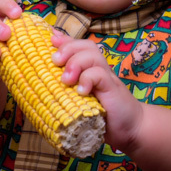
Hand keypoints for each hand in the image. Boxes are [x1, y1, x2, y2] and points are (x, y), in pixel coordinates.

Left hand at [52, 31, 142, 148]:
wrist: (129, 130)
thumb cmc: (100, 117)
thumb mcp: (77, 101)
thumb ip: (64, 89)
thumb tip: (41, 80)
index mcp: (89, 70)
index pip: (77, 46)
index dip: (63, 40)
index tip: (49, 40)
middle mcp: (98, 69)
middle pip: (84, 46)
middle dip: (67, 48)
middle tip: (54, 62)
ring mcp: (107, 77)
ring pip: (92, 55)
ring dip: (76, 63)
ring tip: (66, 80)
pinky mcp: (113, 89)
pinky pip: (100, 74)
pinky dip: (88, 79)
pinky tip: (81, 91)